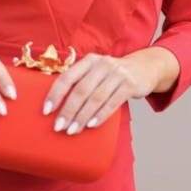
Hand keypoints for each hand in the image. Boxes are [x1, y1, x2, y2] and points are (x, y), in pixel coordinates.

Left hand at [41, 47, 179, 135]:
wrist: (144, 68)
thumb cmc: (112, 74)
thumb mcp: (96, 71)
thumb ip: (81, 81)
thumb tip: (57, 105)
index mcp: (89, 60)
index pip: (67, 77)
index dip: (55, 94)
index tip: (46, 111)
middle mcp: (102, 64)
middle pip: (81, 90)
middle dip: (68, 111)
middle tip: (58, 127)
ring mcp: (117, 74)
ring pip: (95, 99)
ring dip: (82, 117)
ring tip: (72, 130)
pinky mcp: (130, 85)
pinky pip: (112, 103)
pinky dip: (100, 116)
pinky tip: (91, 125)